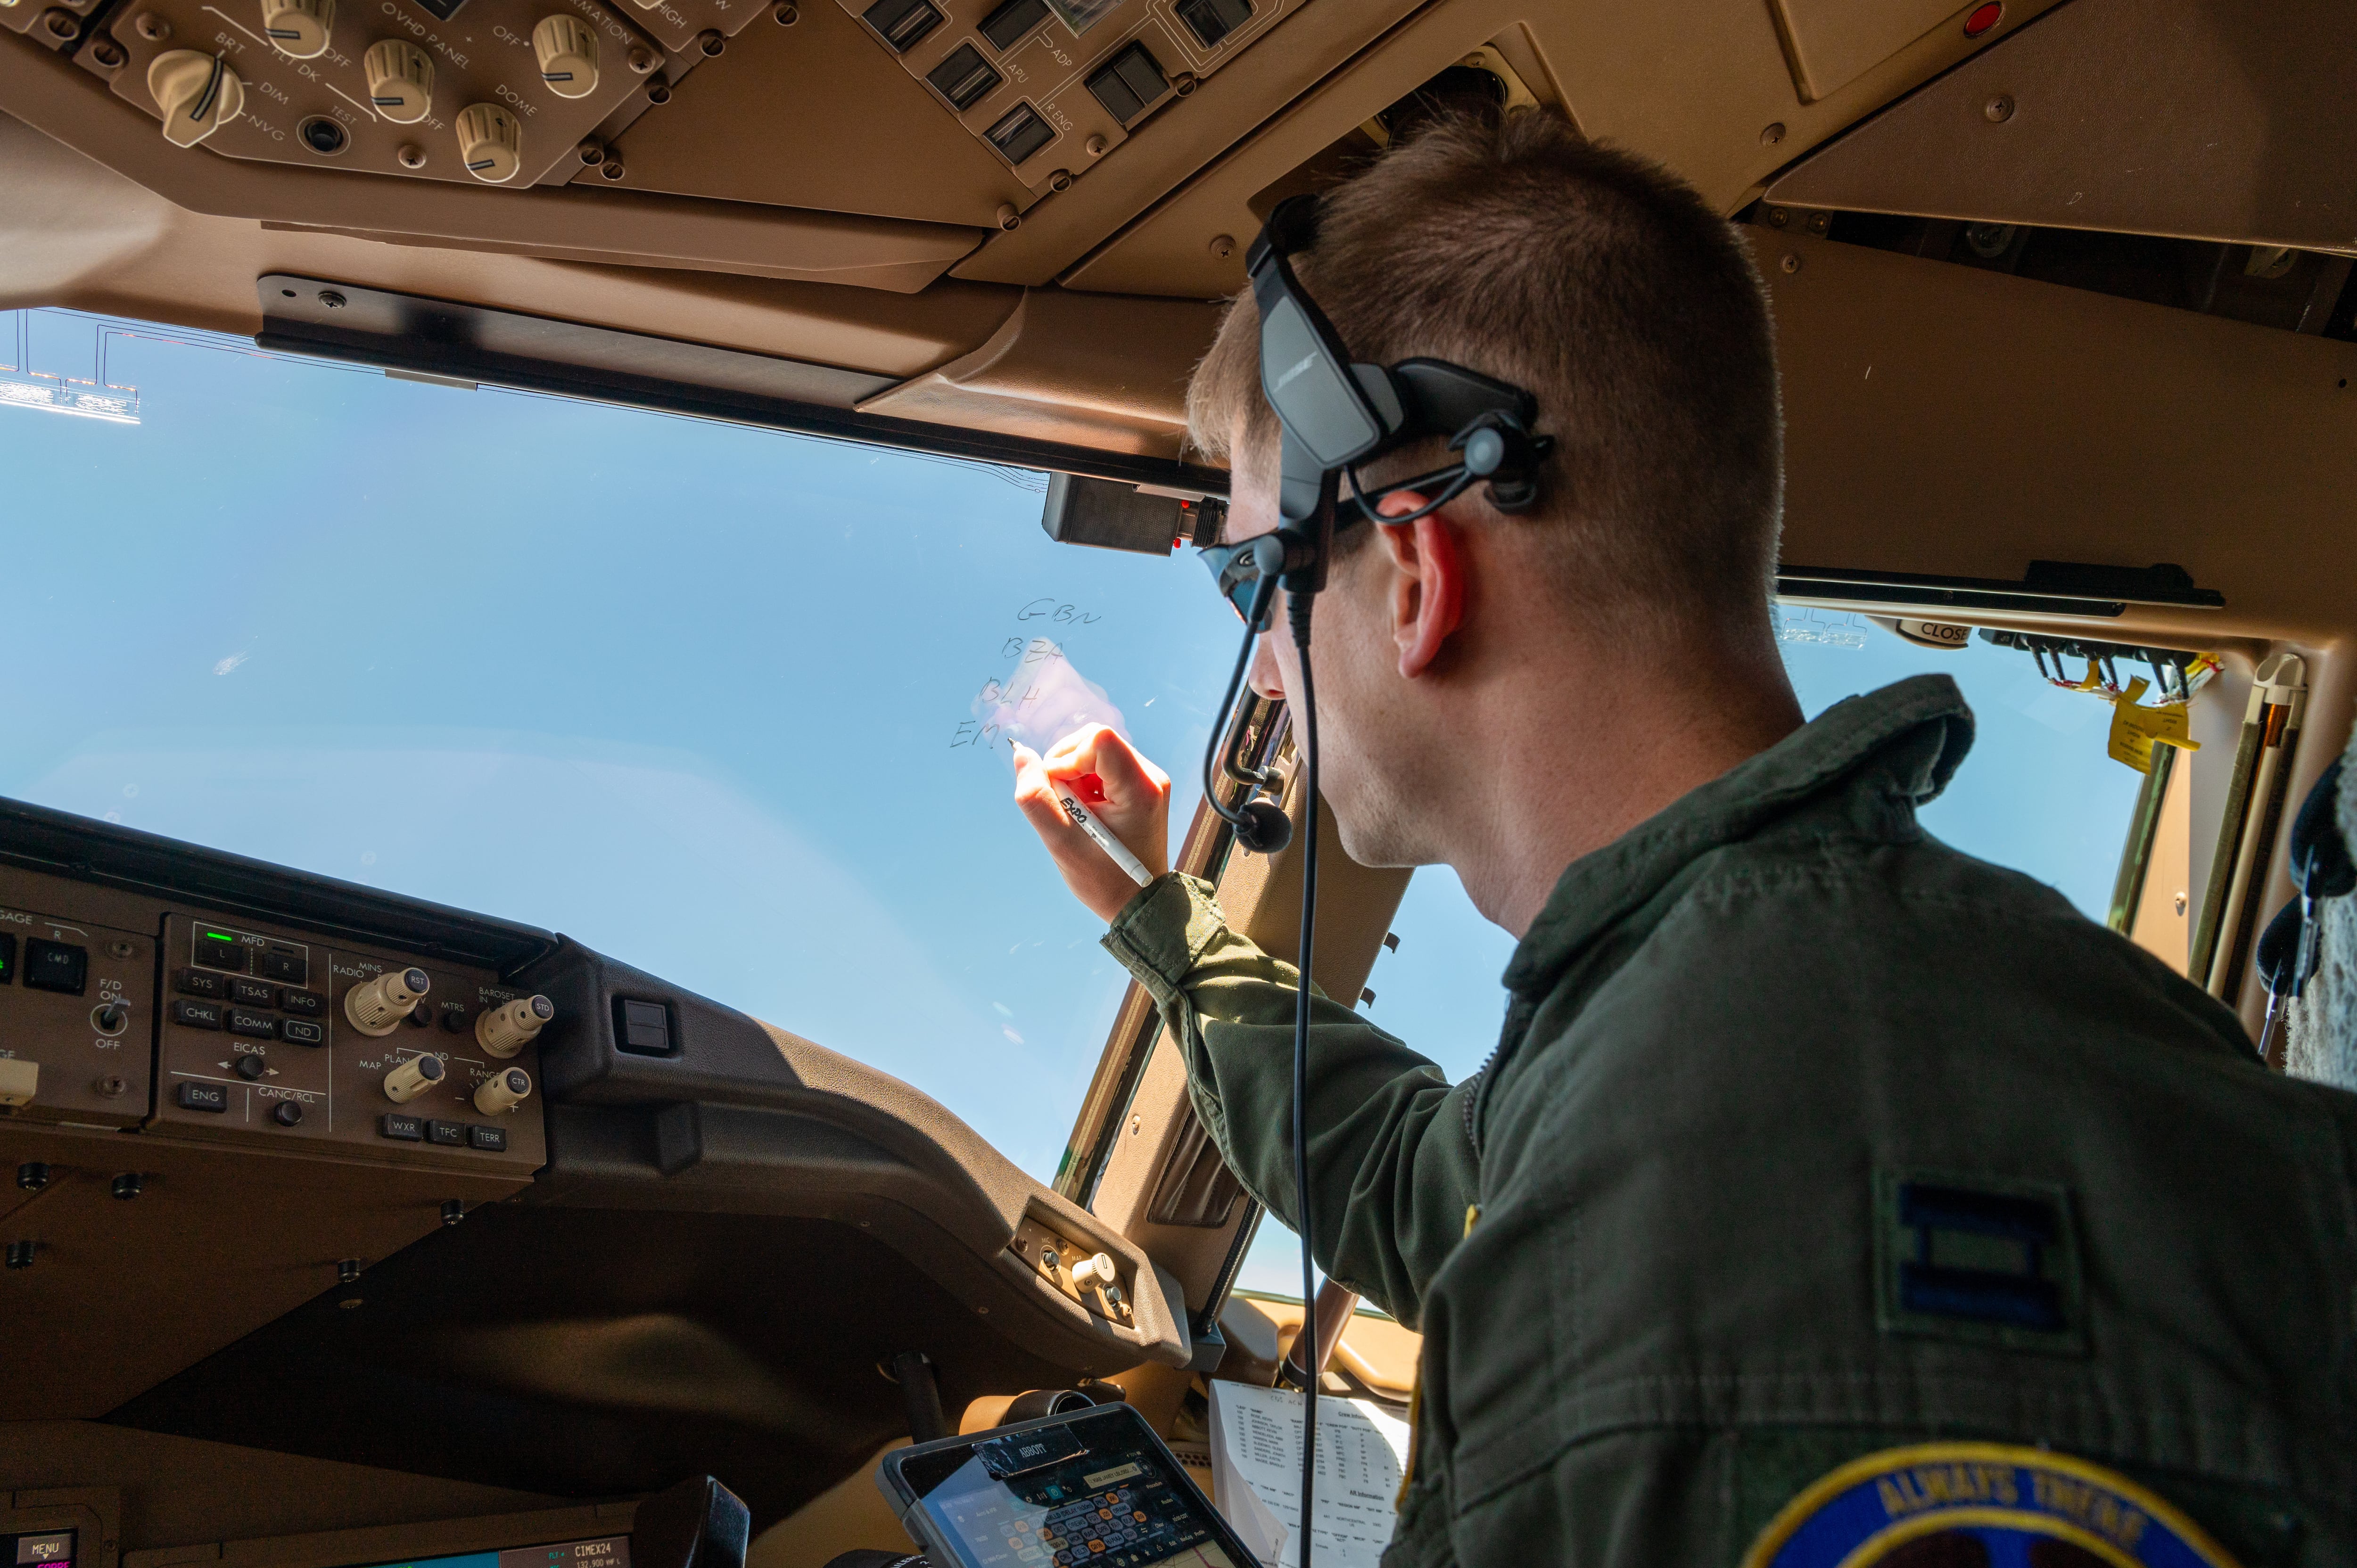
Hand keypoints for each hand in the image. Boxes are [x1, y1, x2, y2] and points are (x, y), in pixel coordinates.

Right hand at [1012, 725, 1171, 923]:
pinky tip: (1085, 811)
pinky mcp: (1140, 785)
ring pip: (1096, 751)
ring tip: (1075, 812)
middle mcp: (1151, 777)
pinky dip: (1084, 782)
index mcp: (1140, 789)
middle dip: (1067, 766)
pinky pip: (1103, 765)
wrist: (1138, 903)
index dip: (1067, 758)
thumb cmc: (1104, 880)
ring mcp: (1148, 780)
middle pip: (1095, 740)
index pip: (1099, 739)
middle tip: (1064, 804)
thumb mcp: (1061, 843)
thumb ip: (1036, 798)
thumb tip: (1022, 755)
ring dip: (1073, 776)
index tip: (1060, 790)